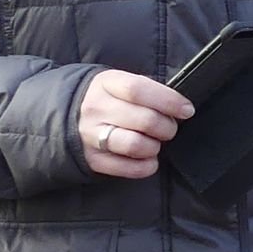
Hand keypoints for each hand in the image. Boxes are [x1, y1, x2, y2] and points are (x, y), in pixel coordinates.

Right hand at [79, 70, 194, 178]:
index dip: (169, 100)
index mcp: (107, 83)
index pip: (139, 90)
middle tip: (170, 127)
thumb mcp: (120, 82)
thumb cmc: (108, 97)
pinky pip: (127, 169)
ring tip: (156, 142)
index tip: (186, 110)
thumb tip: (180, 107)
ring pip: (135, 145)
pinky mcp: (92, 159)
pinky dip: (146, 167)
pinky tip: (149, 159)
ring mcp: (91, 136)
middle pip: (144, 120)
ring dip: (155, 146)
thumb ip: (147, 91)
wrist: (66, 114)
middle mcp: (96, 109)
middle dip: (167, 127)